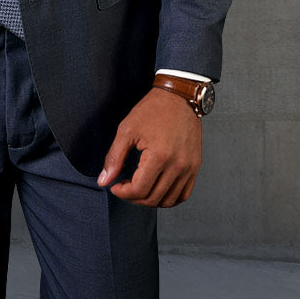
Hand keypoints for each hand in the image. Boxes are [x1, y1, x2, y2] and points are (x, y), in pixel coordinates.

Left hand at [97, 88, 201, 207]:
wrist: (179, 97)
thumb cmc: (153, 109)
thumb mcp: (127, 129)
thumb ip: (114, 157)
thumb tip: (104, 180)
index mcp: (159, 156)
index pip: (139, 190)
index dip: (123, 192)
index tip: (115, 186)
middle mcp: (177, 165)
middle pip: (153, 198)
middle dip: (133, 197)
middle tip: (124, 186)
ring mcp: (189, 168)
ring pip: (169, 200)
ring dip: (150, 199)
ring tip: (139, 187)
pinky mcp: (195, 166)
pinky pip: (184, 194)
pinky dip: (169, 198)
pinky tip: (157, 189)